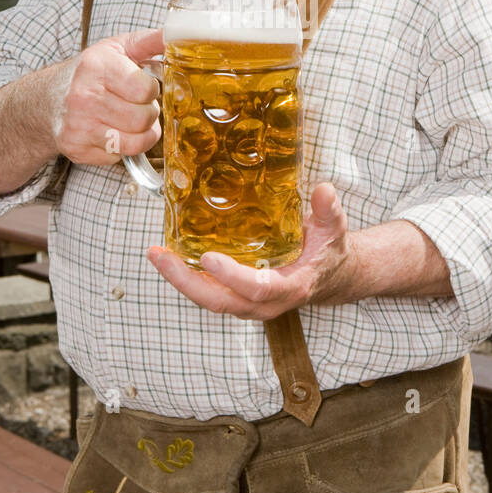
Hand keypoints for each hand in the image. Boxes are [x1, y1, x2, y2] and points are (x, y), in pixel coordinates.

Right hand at [52, 27, 163, 166]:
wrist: (48, 99)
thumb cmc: (89, 72)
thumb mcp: (116, 48)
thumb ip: (149, 41)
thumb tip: (177, 33)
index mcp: (97, 67)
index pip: (146, 89)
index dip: (151, 90)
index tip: (143, 87)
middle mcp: (84, 97)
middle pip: (143, 119)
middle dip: (148, 113)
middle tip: (137, 105)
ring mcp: (78, 126)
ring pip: (135, 142)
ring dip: (141, 133)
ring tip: (131, 120)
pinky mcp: (77, 149)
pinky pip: (119, 156)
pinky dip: (122, 147)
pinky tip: (112, 131)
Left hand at [146, 182, 353, 320]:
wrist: (328, 274)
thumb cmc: (328, 252)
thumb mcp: (335, 229)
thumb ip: (330, 210)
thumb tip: (324, 190)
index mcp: (290, 287)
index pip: (257, 288)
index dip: (232, 276)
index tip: (208, 258)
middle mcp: (264, 302)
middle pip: (219, 301)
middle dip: (186, 281)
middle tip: (161, 257)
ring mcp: (247, 302)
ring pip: (208, 298)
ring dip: (179, 279)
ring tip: (156, 254)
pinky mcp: (236, 294)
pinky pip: (207, 290)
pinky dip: (186, 275)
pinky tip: (168, 254)